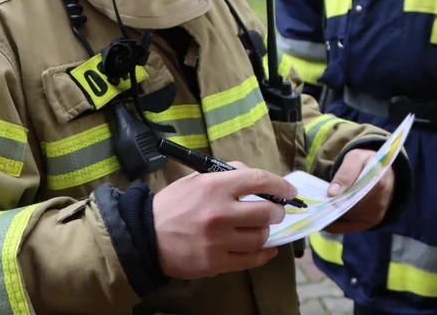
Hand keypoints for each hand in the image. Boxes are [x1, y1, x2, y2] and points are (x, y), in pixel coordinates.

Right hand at [152, 163, 296, 278]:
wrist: (146, 236)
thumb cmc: (175, 204)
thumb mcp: (198, 179)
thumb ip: (229, 175)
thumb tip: (259, 180)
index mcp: (216, 186)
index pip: (260, 180)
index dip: (281, 185)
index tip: (290, 191)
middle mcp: (220, 213)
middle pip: (267, 212)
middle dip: (276, 211)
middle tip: (274, 211)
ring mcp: (219, 240)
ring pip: (261, 236)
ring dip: (264, 231)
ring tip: (257, 228)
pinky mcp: (216, 263)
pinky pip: (251, 259)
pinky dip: (264, 254)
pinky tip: (268, 250)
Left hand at [324, 149, 394, 233]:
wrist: (385, 172)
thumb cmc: (368, 162)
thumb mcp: (356, 158)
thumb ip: (345, 172)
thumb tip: (332, 193)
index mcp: (378, 183)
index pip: (353, 195)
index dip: (336, 198)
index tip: (320, 198)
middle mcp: (379, 203)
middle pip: (348, 210)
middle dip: (330, 207)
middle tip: (312, 205)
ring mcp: (376, 215)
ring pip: (347, 219)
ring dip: (331, 216)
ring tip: (316, 209)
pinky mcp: (371, 223)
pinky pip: (349, 227)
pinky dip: (335, 224)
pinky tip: (324, 218)